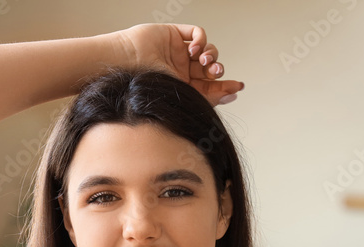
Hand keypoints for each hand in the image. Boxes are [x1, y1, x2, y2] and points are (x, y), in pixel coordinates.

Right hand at [116, 23, 243, 106]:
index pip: (209, 86)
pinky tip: (194, 50)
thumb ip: (206, 97)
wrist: (126, 64)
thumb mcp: (181, 95)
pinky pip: (197, 33)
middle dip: (218, 71)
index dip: (224, 86)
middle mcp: (181, 69)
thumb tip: (232, 95)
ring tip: (204, 61)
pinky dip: (201, 40)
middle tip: (216, 73)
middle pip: (210, 69)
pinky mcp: (174, 34)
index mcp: (181, 87)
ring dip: (211, 56)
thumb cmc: (147, 84)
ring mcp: (178, 52)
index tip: (237, 87)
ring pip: (207, 51)